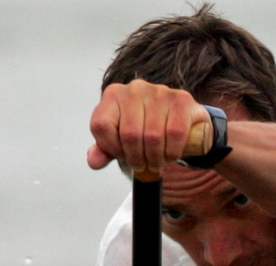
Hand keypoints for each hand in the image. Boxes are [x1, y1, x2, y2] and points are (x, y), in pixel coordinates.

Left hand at [88, 80, 210, 175]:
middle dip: (137, 159)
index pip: (101, 126)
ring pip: (153, 136)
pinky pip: (175, 133)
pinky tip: (170, 156)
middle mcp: (134, 89)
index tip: (123, 155)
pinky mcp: (181, 100)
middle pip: (129, 135)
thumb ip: (104, 150)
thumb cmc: (145, 128)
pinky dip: (172, 152)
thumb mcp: (120, 140)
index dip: (112, 148)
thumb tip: (94, 161)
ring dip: (156, 159)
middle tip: (144, 166)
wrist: (179, 118)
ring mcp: (159, 91)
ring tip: (156, 163)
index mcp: (113, 95)